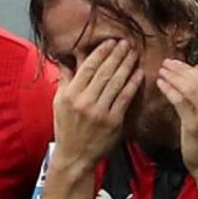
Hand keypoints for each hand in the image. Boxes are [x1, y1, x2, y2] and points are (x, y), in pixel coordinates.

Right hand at [53, 38, 136, 169]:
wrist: (75, 156)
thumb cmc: (66, 128)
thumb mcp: (59, 102)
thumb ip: (66, 80)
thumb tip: (69, 59)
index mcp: (71, 94)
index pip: (88, 67)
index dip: (101, 52)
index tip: (110, 42)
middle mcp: (85, 101)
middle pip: (104, 72)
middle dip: (117, 55)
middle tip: (126, 43)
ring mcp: (100, 112)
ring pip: (116, 83)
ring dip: (127, 66)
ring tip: (133, 53)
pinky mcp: (113, 122)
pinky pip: (125, 99)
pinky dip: (133, 85)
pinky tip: (139, 74)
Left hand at [157, 59, 197, 174]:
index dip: (189, 68)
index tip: (176, 64)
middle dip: (180, 69)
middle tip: (166, 63)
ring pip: (189, 88)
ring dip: (173, 77)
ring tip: (161, 71)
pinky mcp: (195, 125)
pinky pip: (180, 101)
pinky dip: (169, 90)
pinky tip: (160, 84)